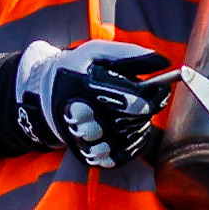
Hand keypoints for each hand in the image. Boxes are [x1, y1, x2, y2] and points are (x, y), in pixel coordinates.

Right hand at [16, 40, 174, 168]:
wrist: (46, 96)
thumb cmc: (76, 71)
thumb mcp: (96, 52)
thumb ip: (129, 54)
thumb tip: (163, 61)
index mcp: (85, 87)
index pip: (134, 101)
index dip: (152, 97)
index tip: (160, 89)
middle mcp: (83, 116)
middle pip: (133, 121)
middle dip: (142, 111)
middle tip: (140, 100)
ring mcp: (85, 140)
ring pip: (128, 139)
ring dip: (137, 127)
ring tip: (127, 115)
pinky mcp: (88, 156)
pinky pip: (120, 157)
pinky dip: (131, 145)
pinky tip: (127, 131)